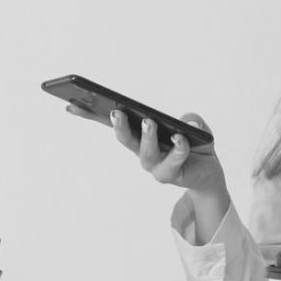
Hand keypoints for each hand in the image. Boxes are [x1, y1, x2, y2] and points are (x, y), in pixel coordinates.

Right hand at [65, 105, 227, 196]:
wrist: (209, 173)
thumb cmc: (195, 145)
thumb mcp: (195, 126)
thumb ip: (191, 119)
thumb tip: (186, 121)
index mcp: (140, 136)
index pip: (113, 125)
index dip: (90, 116)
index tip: (70, 106)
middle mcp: (143, 152)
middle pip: (125, 139)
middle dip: (119, 126)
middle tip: (116, 112)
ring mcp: (155, 166)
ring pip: (146, 153)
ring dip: (147, 136)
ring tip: (149, 121)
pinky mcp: (171, 175)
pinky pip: (174, 159)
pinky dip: (179, 147)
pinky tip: (182, 137)